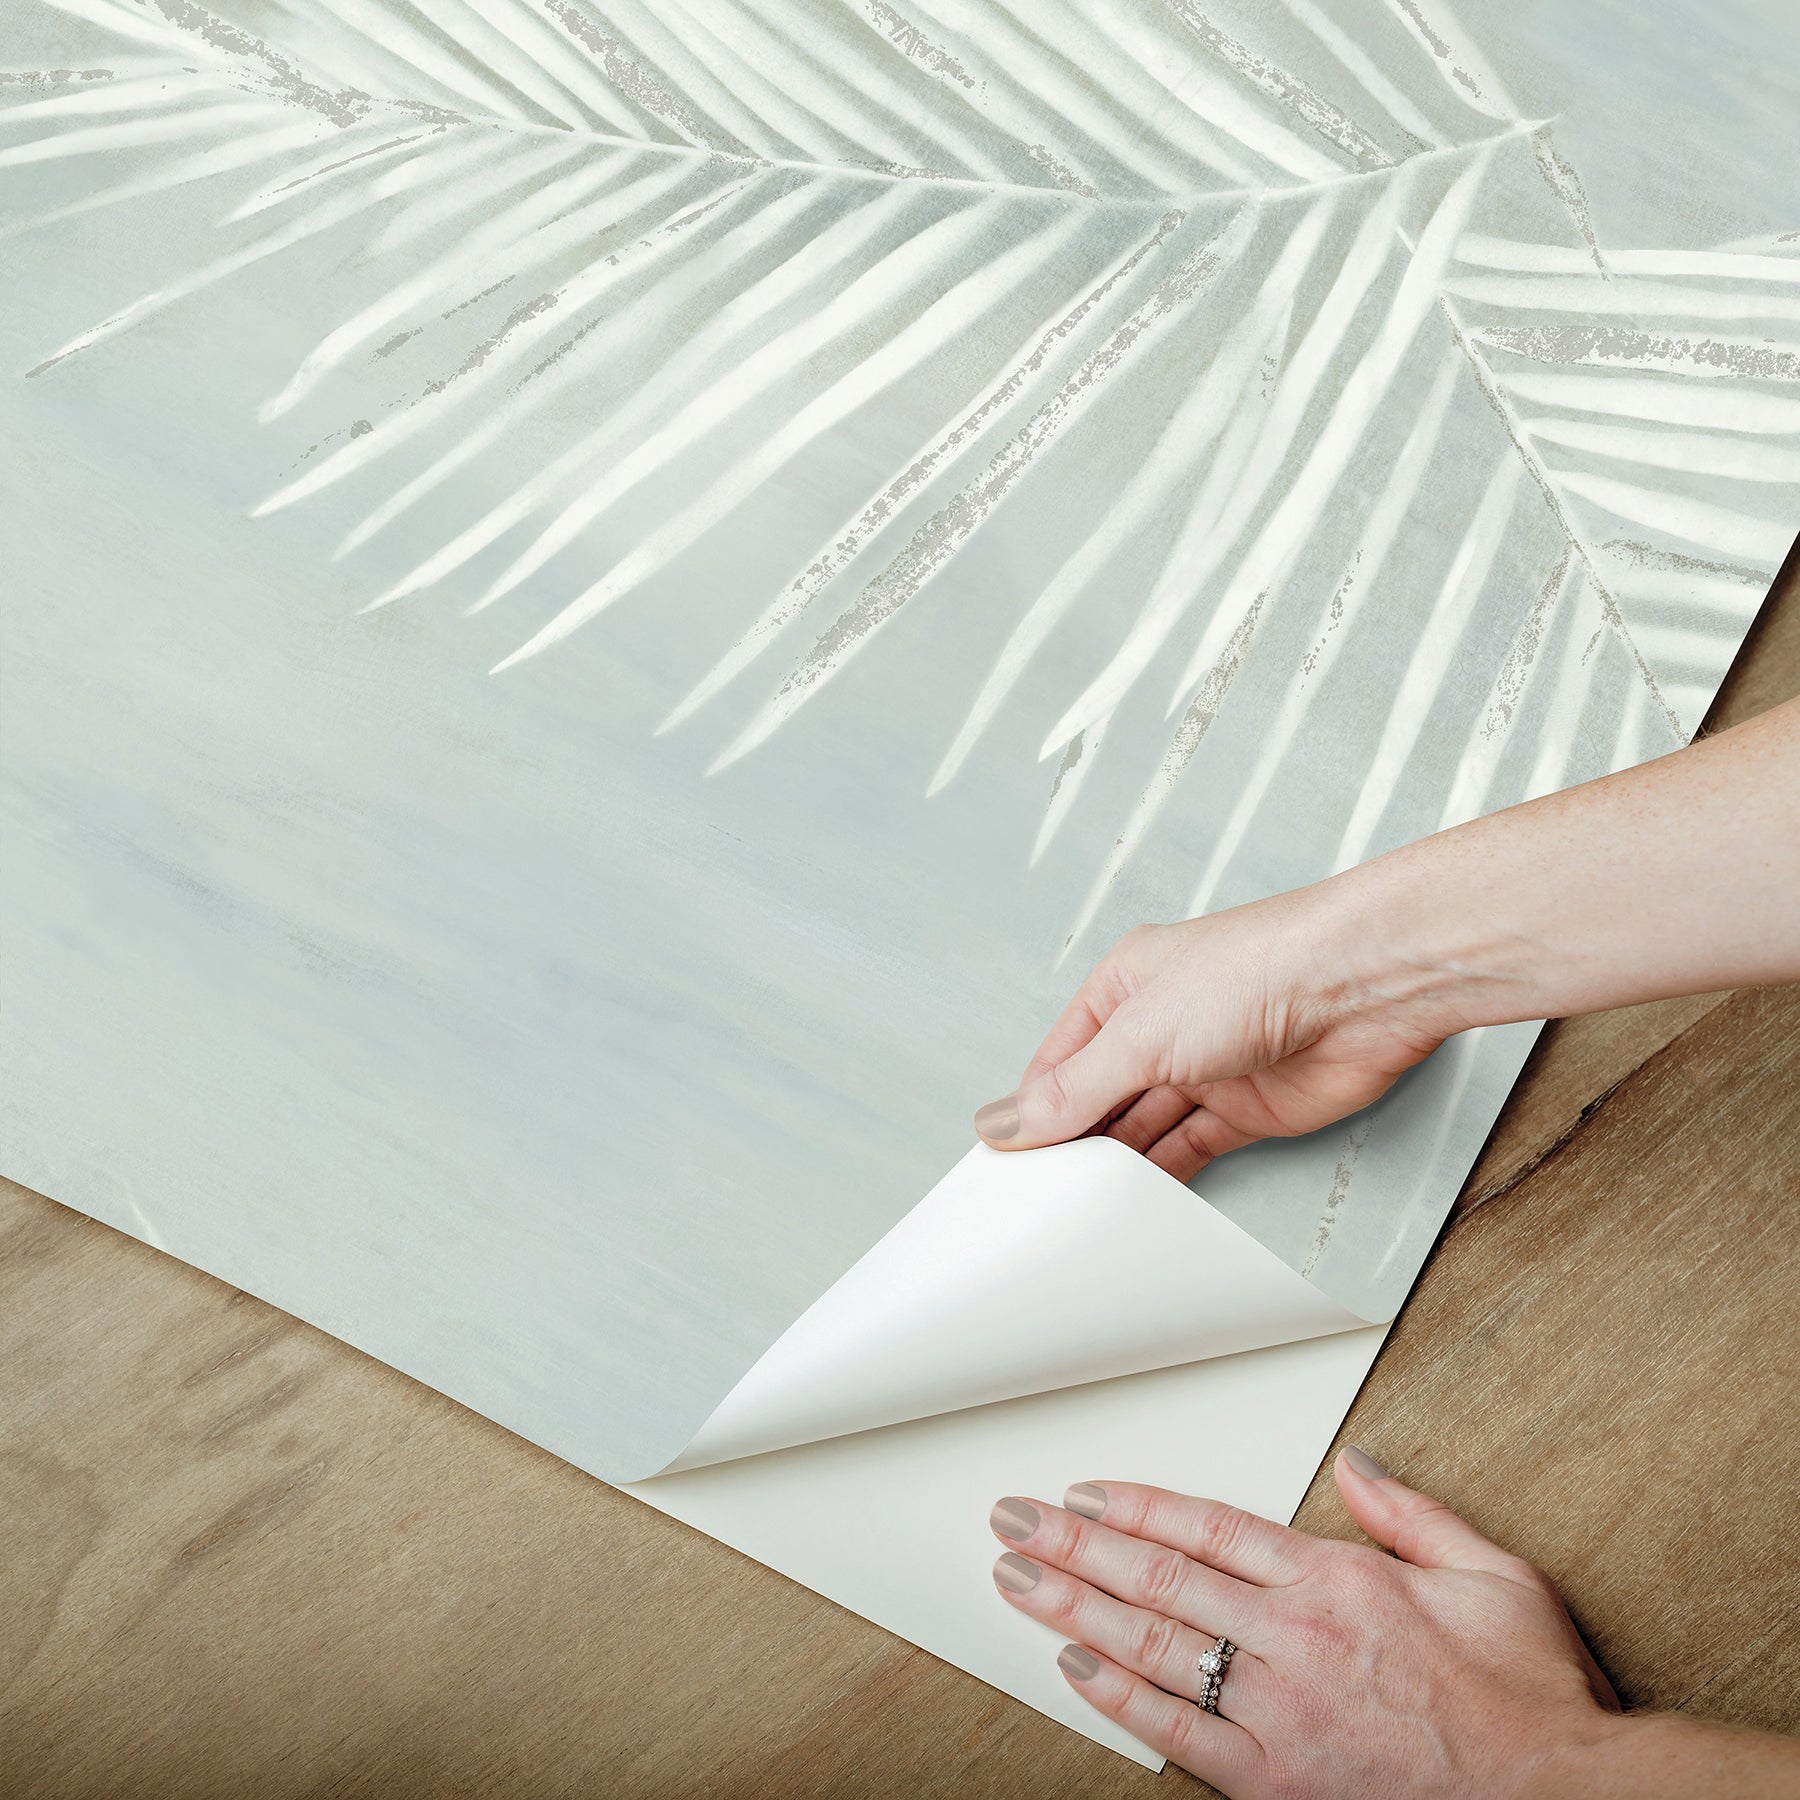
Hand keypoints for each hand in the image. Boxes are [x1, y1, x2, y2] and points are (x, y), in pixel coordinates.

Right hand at [973, 893, 1451, 1182]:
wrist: (1363, 988)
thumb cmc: (1258, 971)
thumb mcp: (1140, 1033)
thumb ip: (1074, 1089)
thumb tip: (1005, 1122)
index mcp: (1124, 987)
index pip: (1059, 1061)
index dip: (1032, 1111)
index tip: (1003, 1164)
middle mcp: (1162, 1026)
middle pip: (1100, 1098)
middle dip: (1073, 1143)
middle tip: (1037, 1198)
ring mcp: (1206, 1068)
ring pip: (1144, 1128)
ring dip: (1117, 1165)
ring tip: (1079, 1210)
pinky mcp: (1248, 1109)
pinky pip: (1192, 1149)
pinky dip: (1165, 1177)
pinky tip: (1136, 1204)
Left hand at [987, 1451, 1799, 1797]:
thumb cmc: (1529, 1697)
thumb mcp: (1492, 1573)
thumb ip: (1411, 1512)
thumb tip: (1356, 1465)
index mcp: (1338, 1582)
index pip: (1208, 1527)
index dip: (1135, 1507)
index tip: (1084, 1493)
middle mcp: (1297, 1641)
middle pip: (1160, 1577)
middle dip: (1074, 1546)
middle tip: (1014, 1521)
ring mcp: (1281, 1714)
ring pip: (1153, 1647)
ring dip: (1073, 1609)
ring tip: (1017, 1580)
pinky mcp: (1279, 1782)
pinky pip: (1181, 1735)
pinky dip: (1121, 1701)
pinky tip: (1076, 1670)